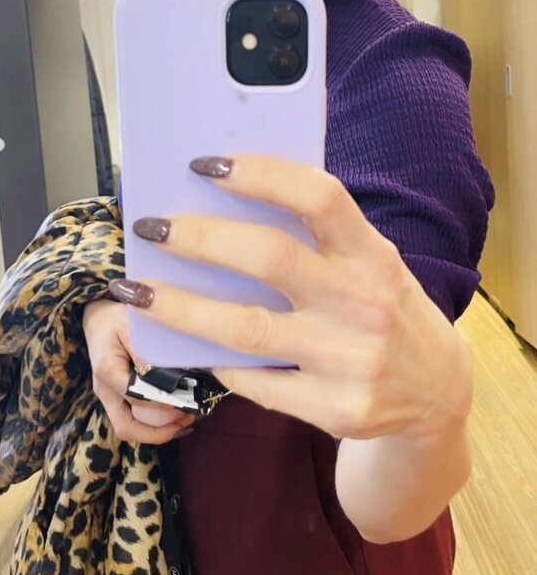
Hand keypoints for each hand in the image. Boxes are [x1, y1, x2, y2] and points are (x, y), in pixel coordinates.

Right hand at [82, 299, 195, 443]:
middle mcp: (105, 390)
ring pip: (129, 428)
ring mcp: (109, 397)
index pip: (135, 397)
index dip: (161, 404)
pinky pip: (133, 419)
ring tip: (186, 420)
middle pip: (126, 427)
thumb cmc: (116, 319)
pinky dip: (154, 424)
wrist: (98, 319)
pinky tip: (176, 414)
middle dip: (158, 433)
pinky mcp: (117, 398)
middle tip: (188, 421)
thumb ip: (145, 351)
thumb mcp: (132, 325)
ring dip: (158, 431)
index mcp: (107, 370)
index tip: (186, 402)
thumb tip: (163, 377)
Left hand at [108, 153, 471, 441]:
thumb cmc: (385, 308)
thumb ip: (318, 236)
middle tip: (152, 227)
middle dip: (200, 238)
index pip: (319, 198)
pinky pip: (254, 383)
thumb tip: (224, 200)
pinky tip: (187, 347)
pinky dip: (215, 362)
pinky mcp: (335, 409)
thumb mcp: (371, 263)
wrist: (438, 395)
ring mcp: (351, 361)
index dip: (261, 174)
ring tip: (137, 292)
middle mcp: (365, 304)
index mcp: (373, 255)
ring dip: (180, 308)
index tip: (204, 164)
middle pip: (270, 259)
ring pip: (245, 331)